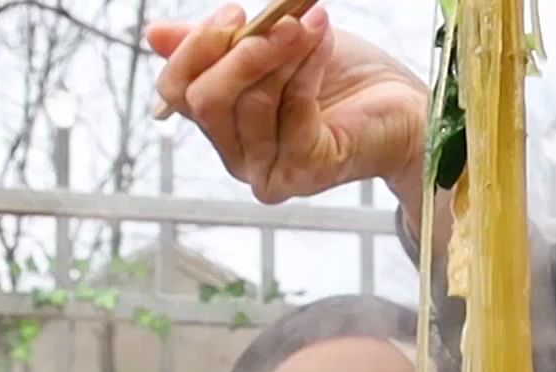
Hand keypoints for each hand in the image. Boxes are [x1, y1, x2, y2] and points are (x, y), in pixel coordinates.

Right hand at [146, 4, 429, 208]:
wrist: (403, 108)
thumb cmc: (341, 78)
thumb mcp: (273, 48)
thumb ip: (219, 45)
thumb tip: (153, 35)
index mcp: (222, 125)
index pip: (176, 93)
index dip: (195, 49)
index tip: (235, 12)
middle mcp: (238, 156)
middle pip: (205, 102)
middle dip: (240, 51)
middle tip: (279, 18)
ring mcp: (269, 170)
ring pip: (250, 104)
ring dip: (282, 52)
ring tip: (313, 23)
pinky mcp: (304, 172)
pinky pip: (292, 110)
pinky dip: (307, 68)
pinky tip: (323, 42)